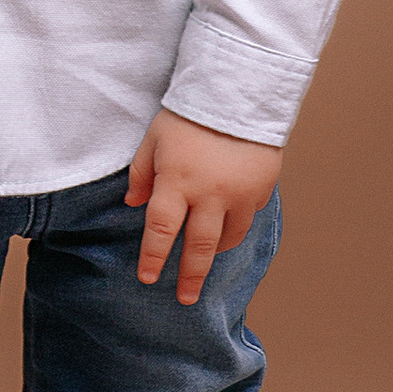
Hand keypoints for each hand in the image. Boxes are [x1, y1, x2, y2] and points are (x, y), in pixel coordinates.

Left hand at [123, 110, 280, 306]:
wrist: (239, 92)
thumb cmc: (189, 114)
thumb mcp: (154, 139)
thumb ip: (141, 173)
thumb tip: (131, 205)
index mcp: (177, 180)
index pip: (161, 230)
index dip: (153, 258)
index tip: (148, 279)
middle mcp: (209, 194)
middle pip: (199, 248)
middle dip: (190, 277)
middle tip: (185, 299)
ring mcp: (239, 194)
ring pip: (228, 238)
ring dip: (215, 253)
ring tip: (206, 261)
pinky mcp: (261, 189)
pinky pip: (248, 216)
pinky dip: (236, 224)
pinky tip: (228, 223)